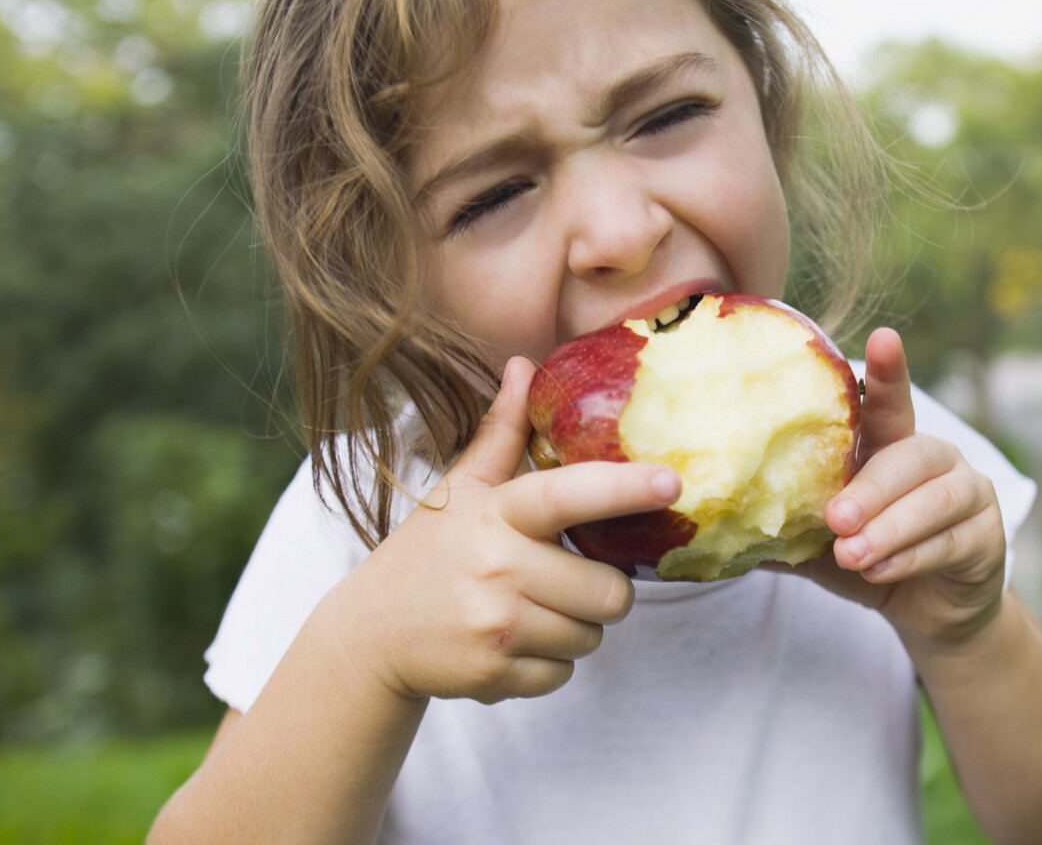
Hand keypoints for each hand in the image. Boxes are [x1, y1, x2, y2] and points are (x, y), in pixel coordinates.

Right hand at [328, 356, 681, 704]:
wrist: (370, 635)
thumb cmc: (429, 552)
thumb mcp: (460, 489)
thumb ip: (501, 433)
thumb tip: (525, 366)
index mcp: (494, 514)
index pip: (569, 495)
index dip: (625, 488)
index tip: (671, 481)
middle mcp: (496, 568)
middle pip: (609, 590)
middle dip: (603, 589)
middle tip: (568, 578)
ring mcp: (495, 626)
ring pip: (592, 635)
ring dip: (576, 626)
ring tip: (532, 609)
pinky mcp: (494, 676)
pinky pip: (565, 673)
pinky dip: (550, 663)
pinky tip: (513, 642)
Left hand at [793, 329, 1007, 652]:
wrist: (925, 612)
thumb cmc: (867, 560)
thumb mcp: (818, 543)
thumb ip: (780, 526)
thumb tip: (709, 523)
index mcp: (891, 447)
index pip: (889, 404)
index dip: (889, 371)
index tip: (884, 337)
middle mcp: (936, 460)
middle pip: (910, 454)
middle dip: (872, 487)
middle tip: (836, 518)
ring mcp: (969, 494)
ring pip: (934, 500)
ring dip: (890, 528)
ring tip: (852, 555)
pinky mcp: (988, 537)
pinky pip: (951, 541)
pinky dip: (911, 557)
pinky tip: (879, 572)